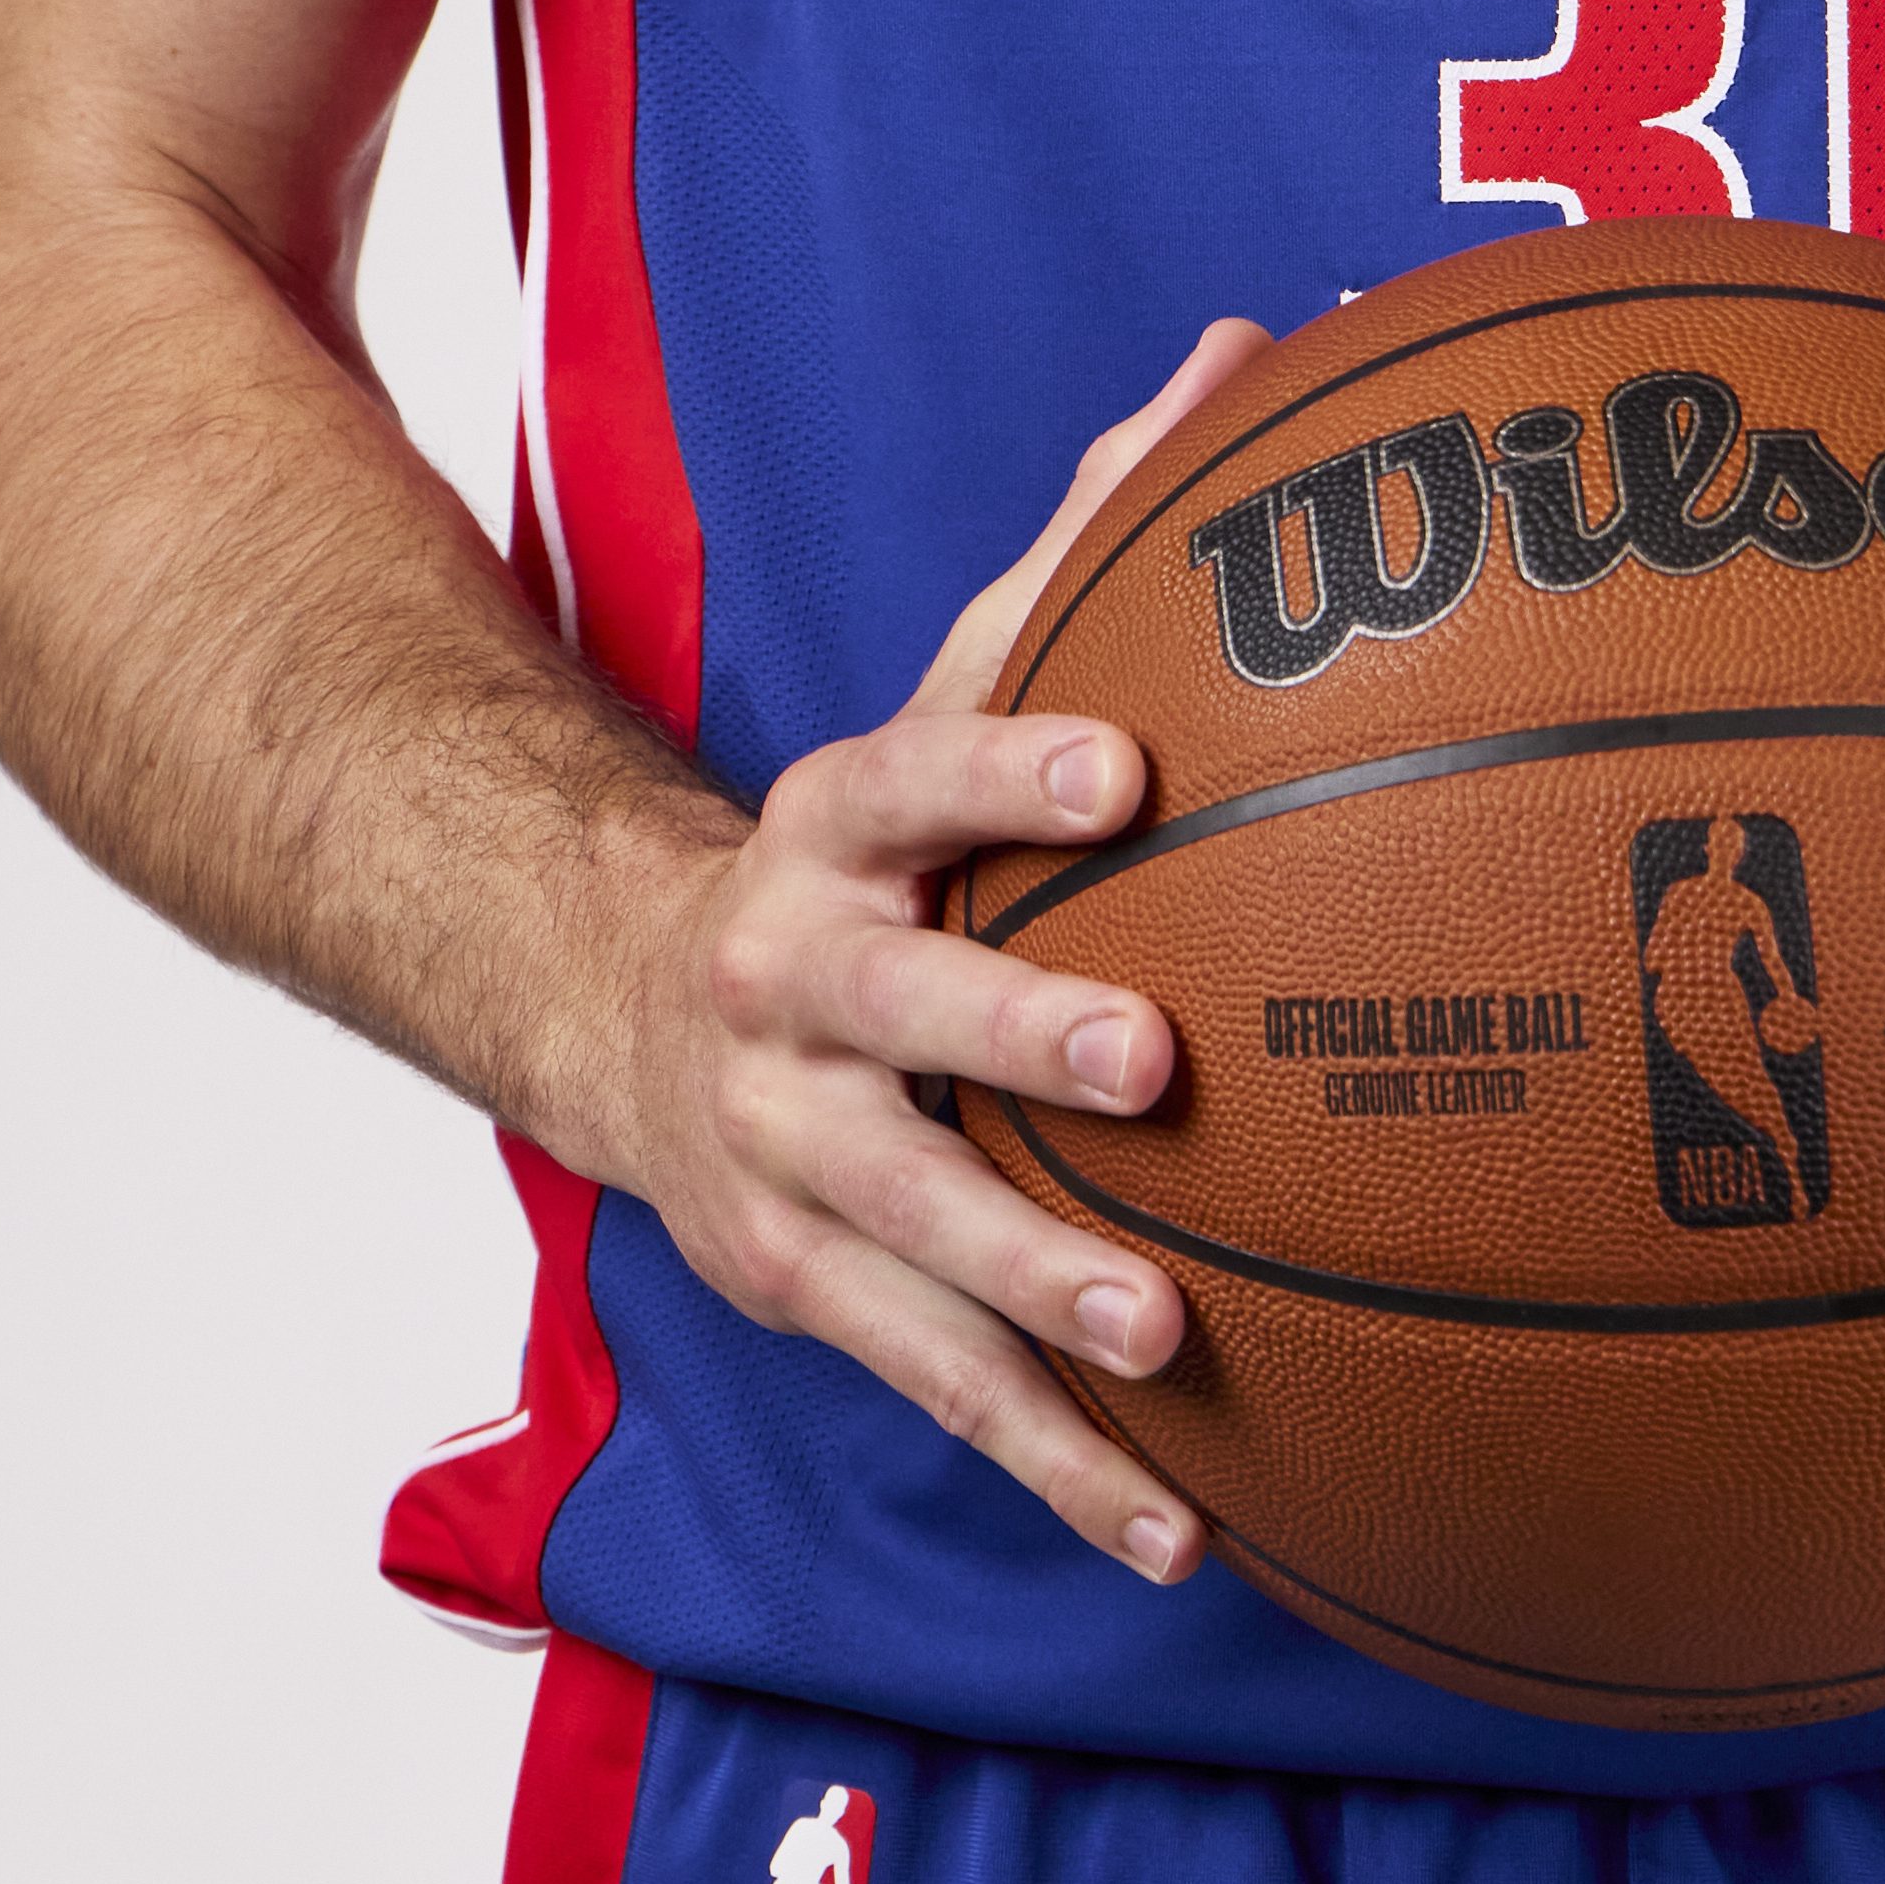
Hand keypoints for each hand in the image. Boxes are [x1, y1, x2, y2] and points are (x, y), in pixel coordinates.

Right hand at [606, 308, 1278, 1577]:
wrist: (626, 1007)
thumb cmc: (873, 835)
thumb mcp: (947, 679)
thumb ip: (1092, 533)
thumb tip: (1258, 347)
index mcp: (827, 834)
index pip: (908, 778)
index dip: (1003, 765)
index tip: (1121, 768)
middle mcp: (782, 996)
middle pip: (895, 1019)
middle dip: (1015, 1043)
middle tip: (1155, 1069)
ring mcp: (784, 1160)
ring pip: (910, 1239)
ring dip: (1034, 1301)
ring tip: (1170, 1346)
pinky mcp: (808, 1293)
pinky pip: (939, 1395)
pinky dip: (1055, 1471)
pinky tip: (1181, 1536)